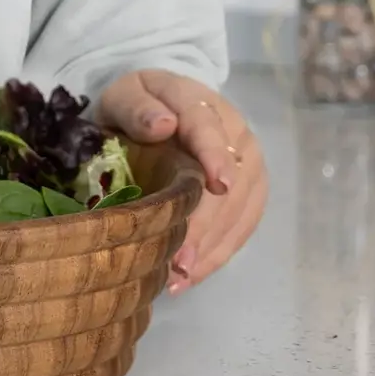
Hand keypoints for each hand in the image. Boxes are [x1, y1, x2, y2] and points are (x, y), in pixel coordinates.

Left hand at [98, 69, 267, 294]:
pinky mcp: (252, 189)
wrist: (157, 108)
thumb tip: (162, 124)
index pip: (208, 126)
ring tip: (180, 277)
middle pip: (229, 179)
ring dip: (211, 245)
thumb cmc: (134, 106)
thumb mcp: (122, 98)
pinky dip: (218, 252)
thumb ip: (137, 108)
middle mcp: (233, 130)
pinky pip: (242, 224)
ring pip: (239, 208)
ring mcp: (248, 161)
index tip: (217, 187)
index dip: (214, 156)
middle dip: (205, 223)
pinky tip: (192, 276)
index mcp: (195, 100)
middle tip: (179, 260)